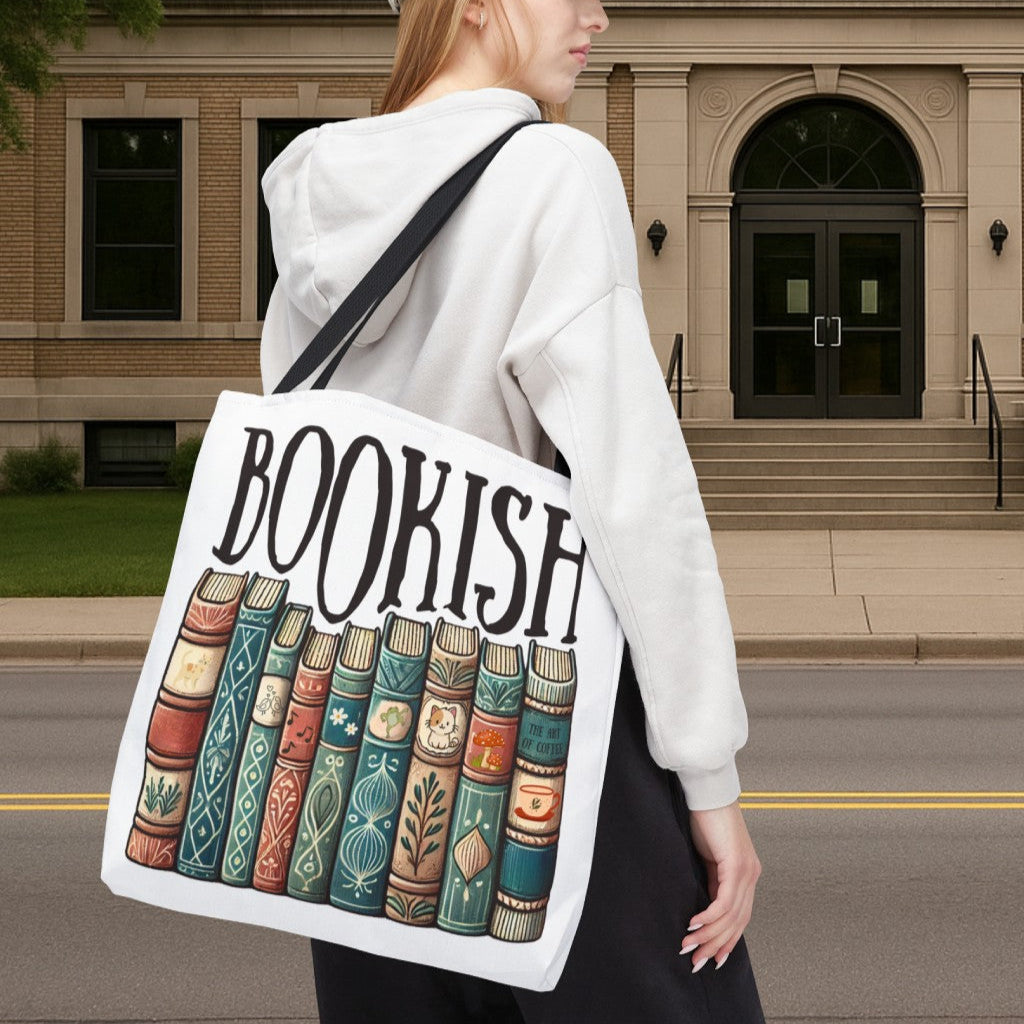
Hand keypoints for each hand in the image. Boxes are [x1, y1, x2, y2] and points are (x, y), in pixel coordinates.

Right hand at [679, 798, 761, 971]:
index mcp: (746, 873)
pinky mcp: (736, 864)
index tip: (712, 958)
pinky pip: (724, 901)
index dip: (726, 940)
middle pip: (737, 922)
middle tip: (696, 961)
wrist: (707, 791)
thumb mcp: (708, 857)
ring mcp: (746, 870)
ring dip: (708, 936)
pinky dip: (708, 917)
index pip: (740, 917)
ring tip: (689, 946)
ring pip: (731, 916)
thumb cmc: (705, 818)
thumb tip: (703, 906)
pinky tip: (693, 925)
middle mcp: (751, 874)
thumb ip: (711, 880)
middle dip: (715, 945)